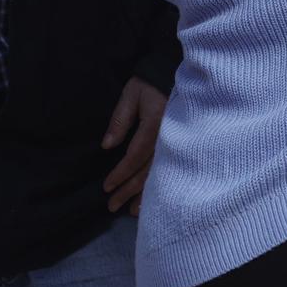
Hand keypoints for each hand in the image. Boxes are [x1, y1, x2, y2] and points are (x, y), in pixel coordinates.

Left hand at [101, 77, 167, 214]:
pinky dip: (159, 188)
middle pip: (147, 171)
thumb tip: (107, 146)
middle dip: (128, 191)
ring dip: (144, 195)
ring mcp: (176, 144)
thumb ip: (120, 120)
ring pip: (159, 176)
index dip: (120, 173)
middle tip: (112, 206)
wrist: (176, 74)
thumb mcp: (131, 95)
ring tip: (130, 211)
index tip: (107, 187)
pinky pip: (169, 171)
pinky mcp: (180, 147)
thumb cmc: (150, 84)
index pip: (135, 155)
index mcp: (155, 125)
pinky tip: (150, 200)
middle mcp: (168, 139)